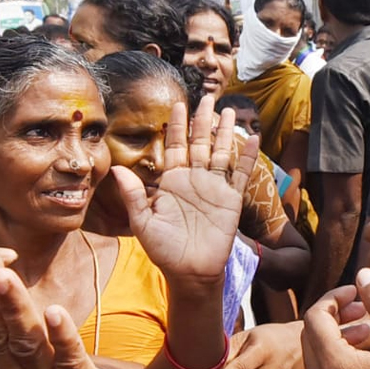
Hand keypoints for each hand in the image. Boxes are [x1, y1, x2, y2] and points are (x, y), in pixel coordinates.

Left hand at [113, 95, 257, 284]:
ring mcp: (214, 187)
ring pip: (220, 152)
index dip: (177, 126)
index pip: (175, 146)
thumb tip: (117, 168)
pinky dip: (246, 156)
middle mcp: (194, 179)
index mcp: (172, 181)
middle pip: (199, 142)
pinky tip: (252, 138)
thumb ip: (133, 194)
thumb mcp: (142, 221)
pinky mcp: (231, 199)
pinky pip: (240, 173)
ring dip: (224, 132)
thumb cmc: (164, 249)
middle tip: (207, 97)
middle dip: (202, 120)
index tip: (179, 105)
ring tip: (227, 110)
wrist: (190, 271)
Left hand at [297, 270, 369, 368]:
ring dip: (331, 340)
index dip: (333, 298)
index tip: (357, 293)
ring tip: (366, 331)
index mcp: (335, 366)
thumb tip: (363, 275)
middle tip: (362, 308)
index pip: (315, 317)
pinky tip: (353, 361)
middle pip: (309, 336)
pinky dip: (327, 367)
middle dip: (331, 316)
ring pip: (312, 359)